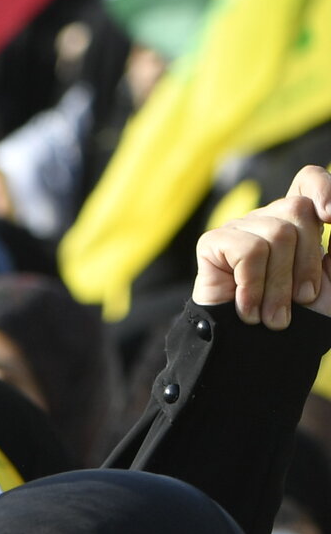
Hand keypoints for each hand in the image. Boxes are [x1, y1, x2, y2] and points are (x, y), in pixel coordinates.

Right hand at [193, 166, 330, 328]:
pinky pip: (247, 251)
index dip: (324, 188)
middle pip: (298, 208)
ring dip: (280, 285)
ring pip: (276, 233)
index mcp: (300, 224)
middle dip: (307, 261)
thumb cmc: (299, 322)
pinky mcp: (213, 244)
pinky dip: (253, 286)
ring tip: (274, 317)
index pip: (309, 180)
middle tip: (302, 300)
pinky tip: (248, 310)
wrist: (256, 353)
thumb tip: (330, 218)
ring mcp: (239, 229)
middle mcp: (268, 219)